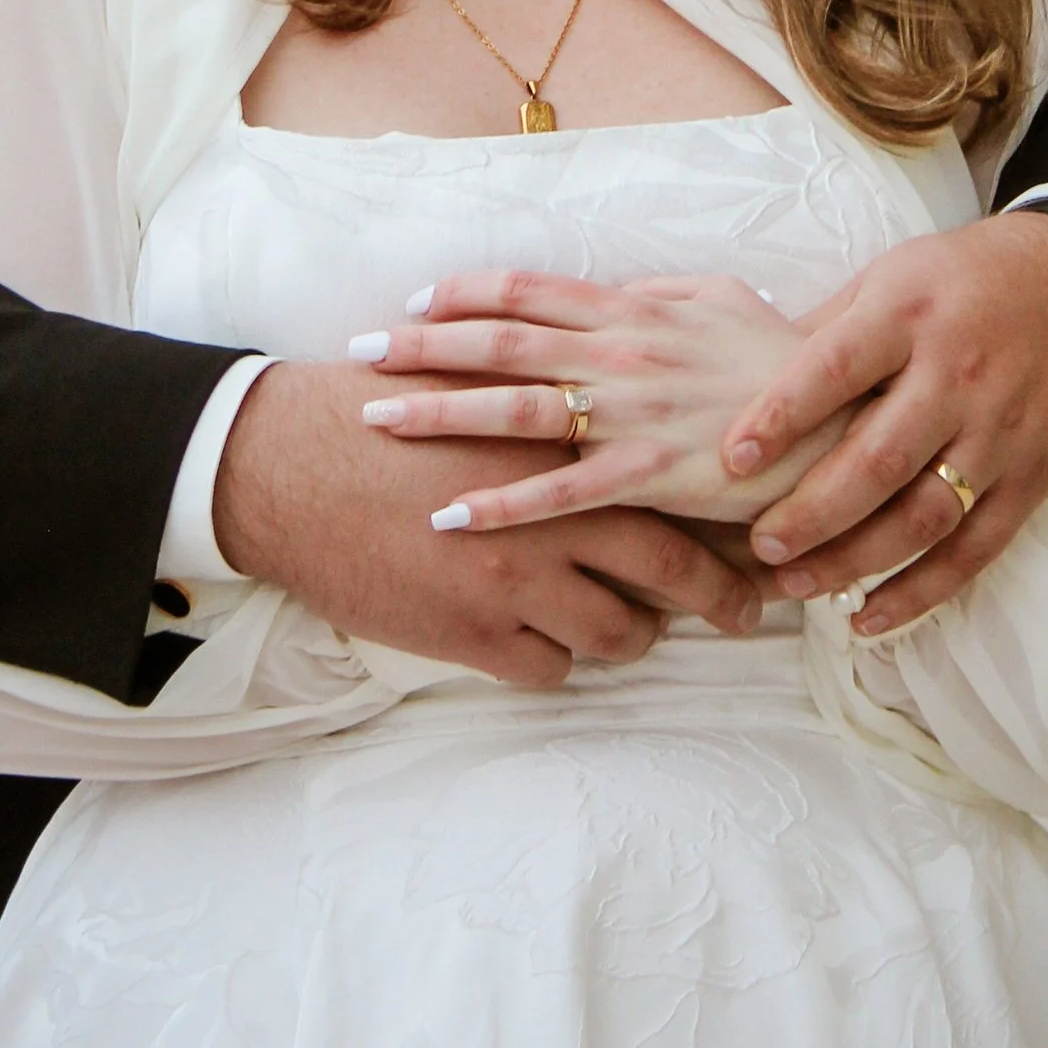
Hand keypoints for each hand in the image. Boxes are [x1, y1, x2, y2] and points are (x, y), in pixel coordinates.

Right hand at [210, 359, 762, 690]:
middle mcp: (549, 512)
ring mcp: (514, 581)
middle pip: (667, 569)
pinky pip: (551, 670)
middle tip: (742, 612)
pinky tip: (545, 637)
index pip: (670, 483)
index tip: (759, 530)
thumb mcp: (476, 377)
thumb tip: (611, 392)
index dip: (723, 510)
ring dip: (629, 632)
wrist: (288, 467)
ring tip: (630, 625)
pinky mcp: (472, 635)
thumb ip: (552, 388)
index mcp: (559, 441)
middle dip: (717, 597)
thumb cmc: (378, 411)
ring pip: (617, 633)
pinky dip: (557, 658)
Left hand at [348, 271, 835, 529]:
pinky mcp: (649, 476)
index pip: (530, 292)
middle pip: (501, 342)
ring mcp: (630, 415)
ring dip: (438, 412)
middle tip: (359, 350)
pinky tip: (448, 516)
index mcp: (633, 310)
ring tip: (375, 416)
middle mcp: (620, 354)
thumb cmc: (782, 359)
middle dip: (424, 346)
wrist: (844, 415)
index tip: (413, 302)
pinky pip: (560, 494)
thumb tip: (616, 290)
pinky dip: (499, 504)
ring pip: (514, 410)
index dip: (465, 294)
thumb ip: (659, 296)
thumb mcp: (719, 302)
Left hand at [722, 211, 1047, 635]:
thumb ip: (826, 330)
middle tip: (759, 546)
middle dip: (812, 512)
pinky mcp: (1032, 479)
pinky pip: (974, 550)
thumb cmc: (966, 278)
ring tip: (796, 585)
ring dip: (855, 561)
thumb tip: (743, 381)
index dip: (782, 414)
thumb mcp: (892, 275)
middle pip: (878, 460)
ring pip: (923, 517)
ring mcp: (999, 433)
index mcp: (909, 313)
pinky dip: (921, 593)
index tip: (732, 457)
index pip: (838, 368)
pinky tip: (868, 617)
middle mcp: (957, 375)